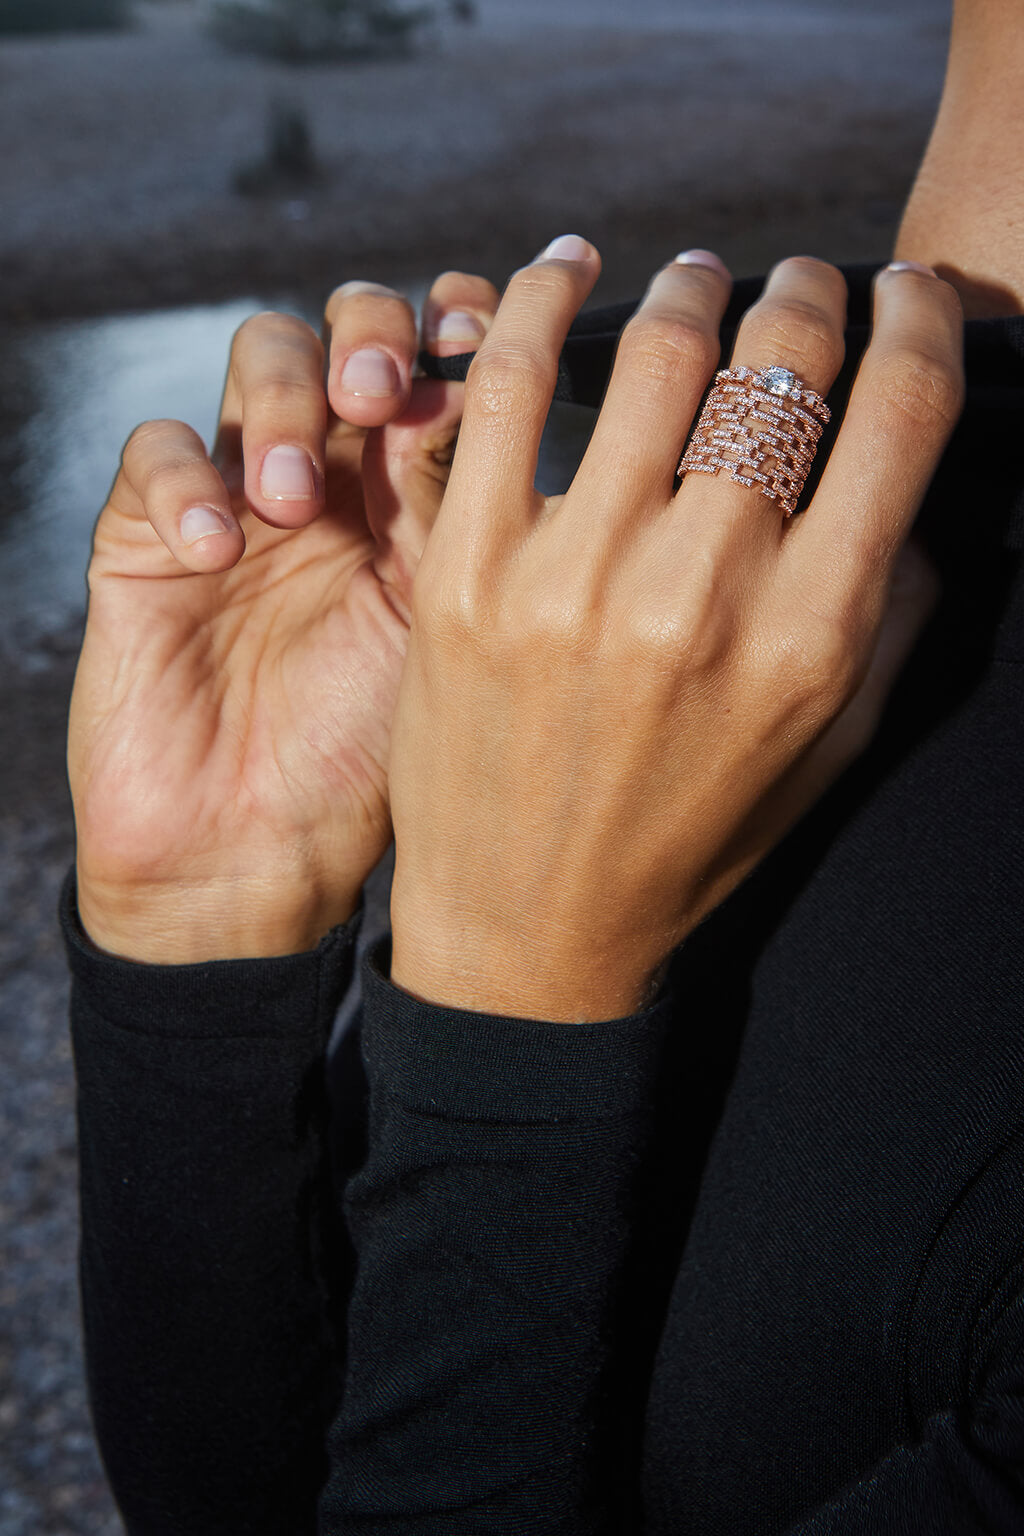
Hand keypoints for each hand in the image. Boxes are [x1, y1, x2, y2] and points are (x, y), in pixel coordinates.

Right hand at [69, 272, 497, 960]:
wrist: (255, 862)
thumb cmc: (369, 770)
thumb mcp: (444, 636)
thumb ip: (470, 519)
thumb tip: (522, 389)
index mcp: (423, 501)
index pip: (443, 361)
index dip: (461, 321)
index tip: (491, 330)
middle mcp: (342, 484)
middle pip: (351, 331)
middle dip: (371, 335)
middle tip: (382, 391)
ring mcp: (243, 502)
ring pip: (258, 360)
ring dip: (284, 401)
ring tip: (298, 496)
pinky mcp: (149, 538)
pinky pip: (155, 454)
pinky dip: (185, 481)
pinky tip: (217, 551)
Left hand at [388, 241, 962, 1020]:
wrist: (530, 929)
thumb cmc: (688, 838)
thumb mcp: (827, 745)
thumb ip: (888, 608)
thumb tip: (899, 480)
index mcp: (810, 638)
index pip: (898, 412)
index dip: (918, 319)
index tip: (904, 294)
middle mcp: (702, 597)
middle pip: (781, 364)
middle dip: (806, 294)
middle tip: (795, 284)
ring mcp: (575, 580)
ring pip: (657, 355)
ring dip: (692, 290)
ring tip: (697, 282)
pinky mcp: (470, 573)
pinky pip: (510, 388)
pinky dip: (538, 303)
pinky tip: (563, 271)